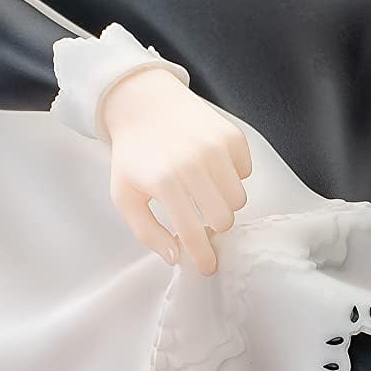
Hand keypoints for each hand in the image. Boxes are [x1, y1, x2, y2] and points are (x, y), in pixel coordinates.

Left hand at [102, 68, 251, 274]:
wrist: (143, 103)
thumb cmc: (132, 154)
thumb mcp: (125, 195)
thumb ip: (147, 232)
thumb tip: (176, 256)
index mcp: (164, 182)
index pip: (194, 232)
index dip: (203, 256)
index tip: (208, 266)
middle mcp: (194, 164)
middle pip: (225, 218)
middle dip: (214, 224)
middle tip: (199, 215)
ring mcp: (216, 147)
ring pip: (239, 198)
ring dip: (224, 201)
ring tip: (203, 190)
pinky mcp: (232, 135)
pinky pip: (246, 172)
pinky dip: (232, 176)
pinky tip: (211, 167)